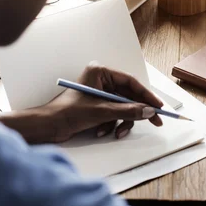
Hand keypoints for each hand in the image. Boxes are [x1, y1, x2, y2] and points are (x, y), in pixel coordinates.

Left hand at [41, 62, 163, 142]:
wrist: (47, 127)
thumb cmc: (67, 112)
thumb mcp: (102, 112)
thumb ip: (128, 111)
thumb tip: (149, 111)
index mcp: (100, 72)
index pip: (131, 82)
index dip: (146, 95)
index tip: (158, 106)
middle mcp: (101, 80)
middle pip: (129, 96)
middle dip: (137, 112)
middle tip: (155, 121)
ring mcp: (99, 94)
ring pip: (123, 107)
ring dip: (121, 121)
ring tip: (117, 132)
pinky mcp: (97, 106)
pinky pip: (114, 114)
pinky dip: (112, 124)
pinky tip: (102, 132)